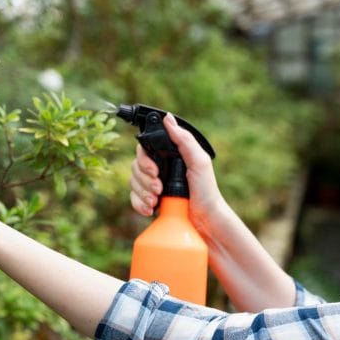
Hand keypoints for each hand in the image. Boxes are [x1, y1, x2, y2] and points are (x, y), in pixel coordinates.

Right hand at [128, 113, 225, 228]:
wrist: (206, 221)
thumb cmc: (206, 190)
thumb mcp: (199, 161)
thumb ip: (184, 140)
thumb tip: (168, 119)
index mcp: (169, 156)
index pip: (144, 150)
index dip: (144, 160)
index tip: (155, 171)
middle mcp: (160, 169)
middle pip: (135, 167)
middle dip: (144, 180)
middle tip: (159, 188)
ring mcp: (154, 186)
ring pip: (133, 183)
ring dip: (142, 193)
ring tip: (156, 201)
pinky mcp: (151, 201)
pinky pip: (134, 199)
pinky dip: (139, 204)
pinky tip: (150, 209)